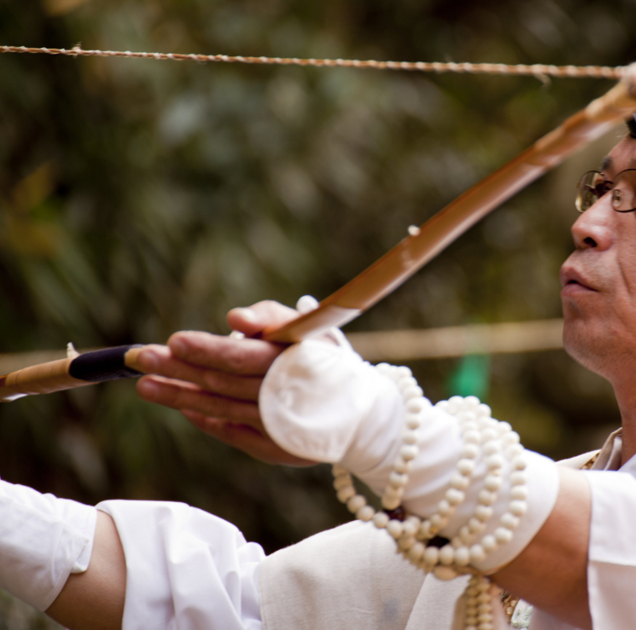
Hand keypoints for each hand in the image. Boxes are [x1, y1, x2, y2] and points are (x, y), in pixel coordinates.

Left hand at [133, 300, 316, 466]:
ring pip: (221, 410)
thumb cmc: (324, 357)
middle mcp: (287, 398)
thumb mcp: (306, 328)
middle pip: (223, 383)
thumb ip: (269, 317)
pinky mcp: (276, 450)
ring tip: (146, 384)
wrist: (362, 411)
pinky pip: (232, 434)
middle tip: (141, 358)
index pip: (242, 356)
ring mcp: (280, 428)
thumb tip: (233, 319)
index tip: (174, 340)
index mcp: (296, 361)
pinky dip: (207, 421)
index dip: (207, 349)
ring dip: (181, 398)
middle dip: (179, 370)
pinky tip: (184, 407)